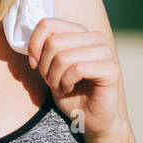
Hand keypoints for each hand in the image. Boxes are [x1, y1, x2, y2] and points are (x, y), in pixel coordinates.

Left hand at [27, 16, 123, 139]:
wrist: (88, 119)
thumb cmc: (69, 91)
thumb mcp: (49, 66)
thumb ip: (43, 48)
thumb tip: (31, 43)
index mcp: (80, 31)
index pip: (47, 24)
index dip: (34, 45)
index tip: (34, 64)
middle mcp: (95, 37)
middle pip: (53, 42)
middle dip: (45, 66)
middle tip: (52, 81)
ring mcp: (105, 51)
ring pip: (64, 56)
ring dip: (55, 78)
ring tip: (61, 86)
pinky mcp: (111, 68)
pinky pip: (77, 69)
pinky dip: (66, 83)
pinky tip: (70, 88)